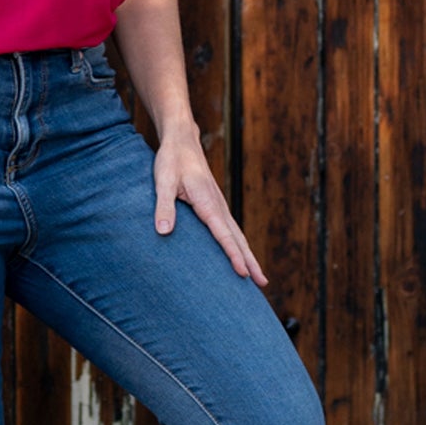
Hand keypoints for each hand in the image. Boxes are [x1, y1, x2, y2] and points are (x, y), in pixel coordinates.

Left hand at [151, 126, 268, 285]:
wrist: (181, 140)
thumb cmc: (171, 160)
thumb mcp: (163, 181)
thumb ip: (164, 206)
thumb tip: (164, 231)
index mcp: (208, 203)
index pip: (224, 235)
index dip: (233, 256)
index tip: (243, 274)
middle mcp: (218, 206)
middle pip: (238, 239)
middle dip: (250, 262)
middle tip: (262, 283)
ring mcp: (219, 206)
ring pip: (237, 235)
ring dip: (248, 256)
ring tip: (257, 277)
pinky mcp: (215, 205)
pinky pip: (230, 230)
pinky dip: (239, 245)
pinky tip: (239, 255)